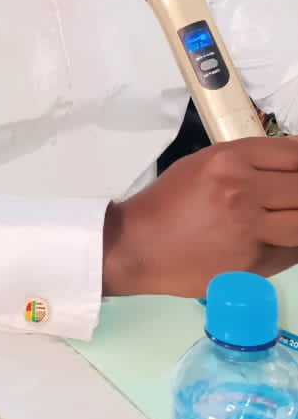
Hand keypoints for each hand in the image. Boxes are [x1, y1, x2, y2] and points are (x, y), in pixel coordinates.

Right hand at [103, 137, 297, 298]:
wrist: (137, 245)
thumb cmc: (169, 200)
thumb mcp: (203, 163)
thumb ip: (249, 159)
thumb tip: (295, 156)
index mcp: (229, 159)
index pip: (293, 155)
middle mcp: (242, 190)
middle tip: (291, 196)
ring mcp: (248, 230)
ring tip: (285, 217)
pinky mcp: (250, 264)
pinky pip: (290, 252)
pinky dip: (290, 244)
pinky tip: (279, 239)